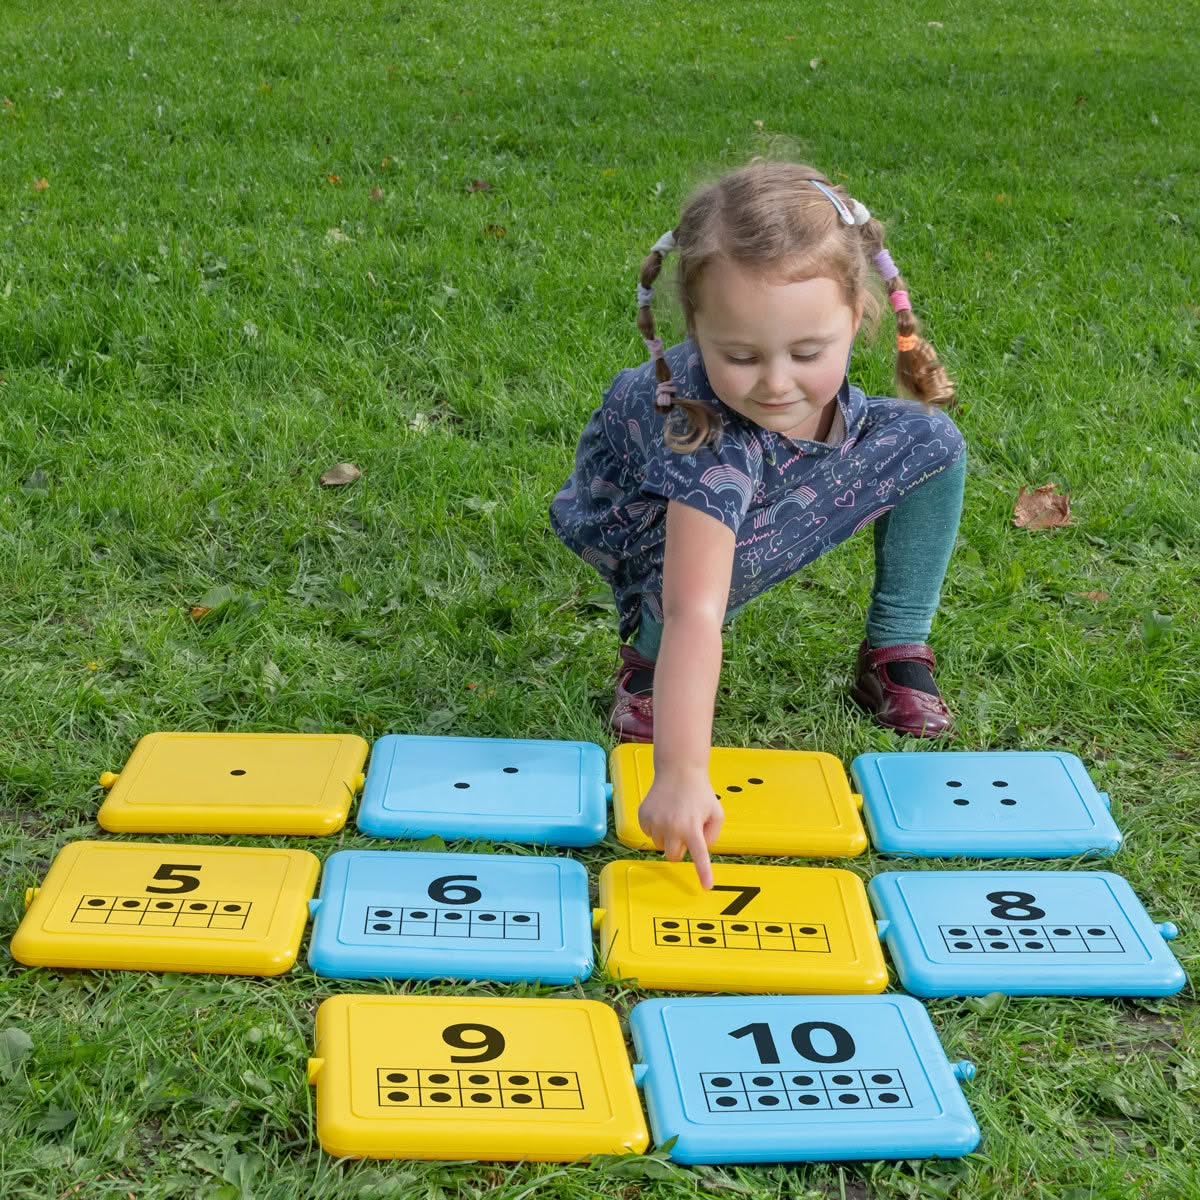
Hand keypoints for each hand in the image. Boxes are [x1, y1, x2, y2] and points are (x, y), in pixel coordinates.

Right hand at [637, 769, 724, 889]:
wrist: (678, 770)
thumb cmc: (699, 793)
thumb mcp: (716, 813)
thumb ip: (712, 836)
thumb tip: (698, 850)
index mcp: (693, 827)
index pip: (699, 855)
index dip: (703, 872)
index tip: (706, 887)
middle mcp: (672, 826)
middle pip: (674, 856)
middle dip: (680, 848)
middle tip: (686, 830)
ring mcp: (655, 822)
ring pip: (660, 845)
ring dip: (668, 836)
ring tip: (675, 815)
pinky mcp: (643, 817)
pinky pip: (649, 834)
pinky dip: (656, 827)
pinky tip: (663, 811)